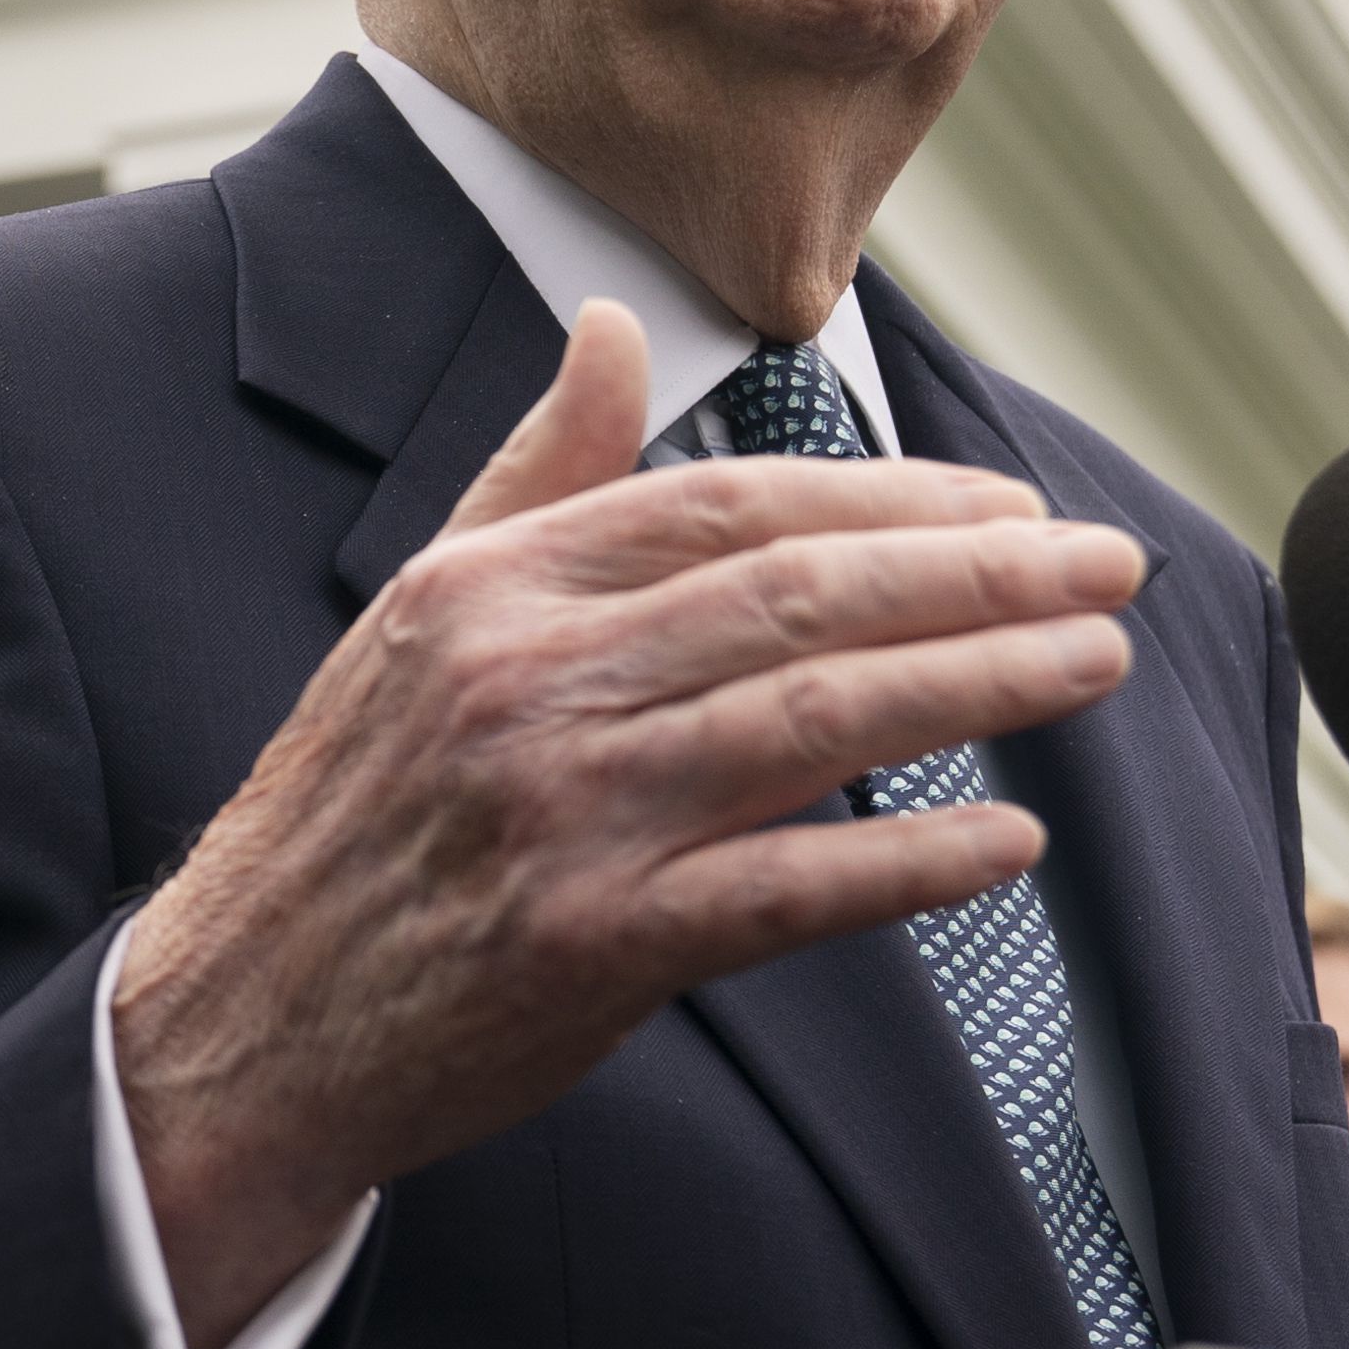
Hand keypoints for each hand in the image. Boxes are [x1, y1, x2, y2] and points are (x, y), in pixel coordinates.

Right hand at [114, 298, 1143, 1348]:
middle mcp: (524, 684)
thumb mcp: (416, 618)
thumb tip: (607, 330)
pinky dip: (907, 863)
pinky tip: (1006, 839)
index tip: (1008, 503)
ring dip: (976, 686)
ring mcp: (559, 815)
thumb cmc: (351, 817)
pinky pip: (784, 891)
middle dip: (975, 572)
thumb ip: (534, 479)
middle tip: (1106, 565)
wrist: (243, 1018)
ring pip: (810, 723)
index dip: (887, 496)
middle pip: (794, 597)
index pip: (726, 507)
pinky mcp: (588, 946)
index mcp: (491, 591)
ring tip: (1089, 664)